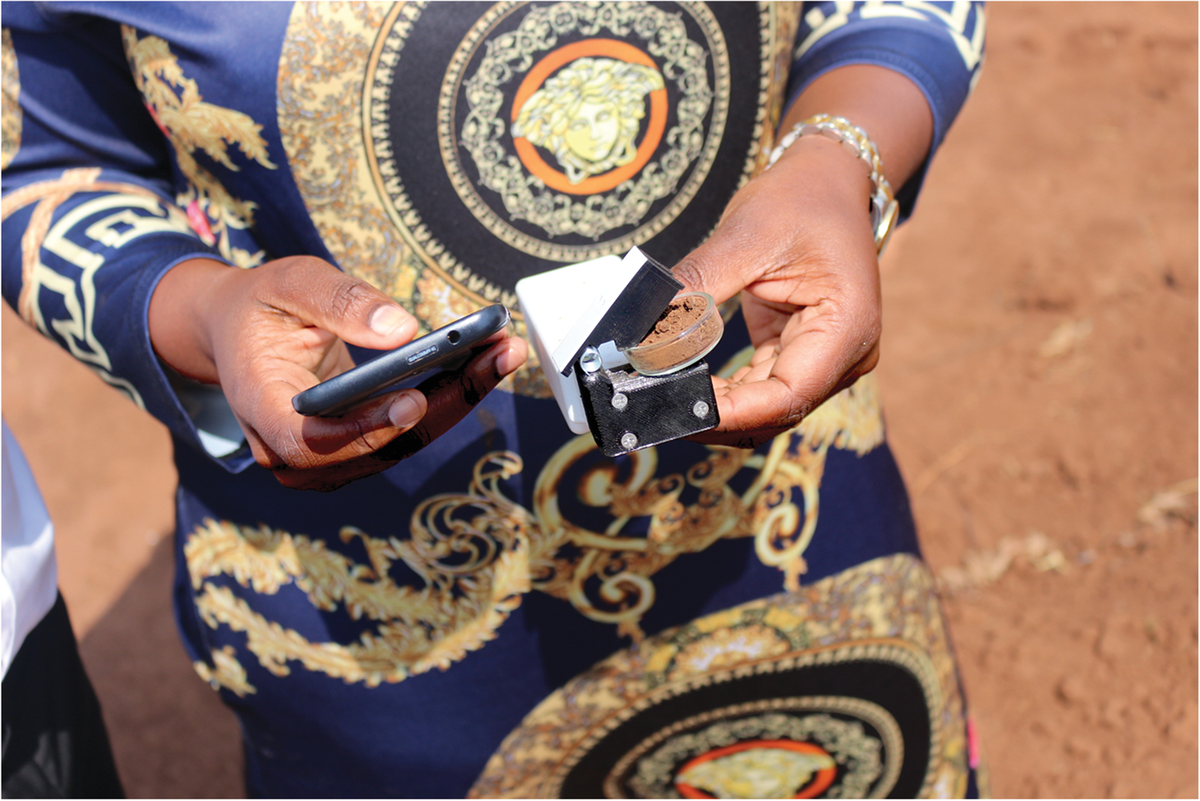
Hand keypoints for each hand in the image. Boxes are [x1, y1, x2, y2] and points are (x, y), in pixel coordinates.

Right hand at [148, 255, 526, 489]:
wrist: (236, 330)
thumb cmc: (261, 304)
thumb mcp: (288, 282)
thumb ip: (338, 301)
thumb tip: (402, 328)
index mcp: (261, 407)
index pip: (311, 441)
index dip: (365, 429)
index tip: (415, 400)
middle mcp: (290, 449)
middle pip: (376, 446)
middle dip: (446, 401)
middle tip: (500, 354)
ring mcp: (324, 456)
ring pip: (400, 444)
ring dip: (458, 398)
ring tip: (503, 350)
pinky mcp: (353, 448)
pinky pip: (405, 432)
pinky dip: (447, 397)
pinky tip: (484, 361)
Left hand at [673, 134, 881, 448]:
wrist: (826, 180)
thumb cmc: (800, 198)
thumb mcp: (744, 236)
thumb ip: (695, 287)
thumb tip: (640, 331)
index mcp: (846, 327)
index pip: (787, 396)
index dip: (729, 413)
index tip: (674, 408)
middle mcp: (844, 354)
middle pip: (774, 411)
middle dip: (713, 414)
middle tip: (649, 405)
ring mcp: (823, 359)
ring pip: (762, 408)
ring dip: (713, 407)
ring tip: (657, 395)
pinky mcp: (796, 354)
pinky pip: (756, 389)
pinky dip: (720, 390)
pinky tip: (680, 383)